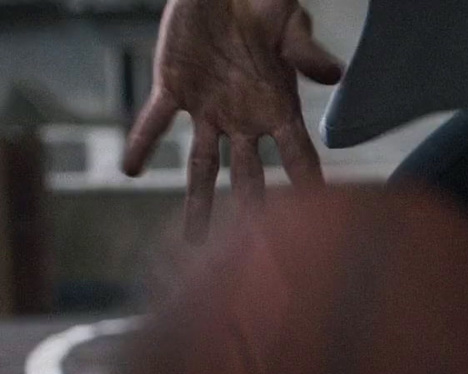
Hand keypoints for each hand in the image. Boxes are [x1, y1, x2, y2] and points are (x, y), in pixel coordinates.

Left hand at [122, 0, 343, 240]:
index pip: (298, 157)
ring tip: (195, 241)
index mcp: (279, 109)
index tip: (319, 223)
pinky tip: (132, 169)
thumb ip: (308, 52)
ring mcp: (209, 109)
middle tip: (256, 254)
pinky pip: (155, 121)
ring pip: (202, 164)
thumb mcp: (291, 24)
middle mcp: (245, 120)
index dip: (308, 187)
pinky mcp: (173, 88)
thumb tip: (335, 75)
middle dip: (252, 212)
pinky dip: (143, 143)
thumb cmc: (266, 4)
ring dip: (199, 201)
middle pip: (250, 175)